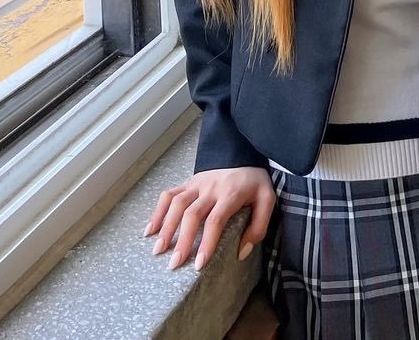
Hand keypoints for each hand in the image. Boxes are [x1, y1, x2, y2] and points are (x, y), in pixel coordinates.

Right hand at [145, 166, 275, 271]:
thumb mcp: (267, 201)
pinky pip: (170, 194)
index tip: (199, 264)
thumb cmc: (255, 182)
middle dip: (182, 240)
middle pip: (192, 213)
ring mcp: (197, 183)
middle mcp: (211, 187)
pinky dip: (158, 211)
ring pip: (176, 203)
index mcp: (231, 194)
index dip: (207, 242)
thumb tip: (241, 252)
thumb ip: (258, 226)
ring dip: (166, 226)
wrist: (244, 154)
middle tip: (174, 264)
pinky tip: (150, 229)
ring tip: (158, 250)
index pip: (215, 220)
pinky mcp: (189, 181)